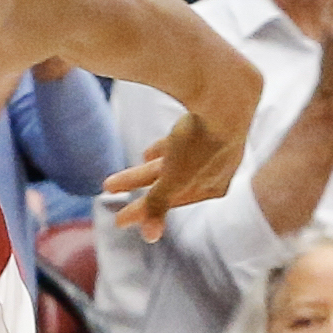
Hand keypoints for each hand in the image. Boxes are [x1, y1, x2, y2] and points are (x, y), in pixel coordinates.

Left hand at [98, 102, 247, 238]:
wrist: (225, 95)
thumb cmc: (200, 141)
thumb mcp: (174, 178)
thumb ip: (159, 205)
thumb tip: (150, 237)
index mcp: (214, 188)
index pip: (170, 204)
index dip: (142, 212)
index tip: (117, 220)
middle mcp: (219, 170)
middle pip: (170, 181)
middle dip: (137, 185)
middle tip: (107, 187)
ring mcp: (217, 144)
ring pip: (176, 160)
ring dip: (152, 168)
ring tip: (131, 168)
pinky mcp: (212, 121)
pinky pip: (184, 141)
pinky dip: (166, 148)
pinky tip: (150, 151)